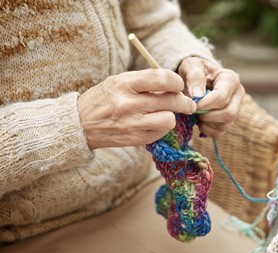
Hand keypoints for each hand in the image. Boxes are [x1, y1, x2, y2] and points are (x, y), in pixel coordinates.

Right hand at [77, 69, 195, 149]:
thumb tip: (175, 87)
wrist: (80, 124)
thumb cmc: (105, 98)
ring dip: (172, 117)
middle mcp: (128, 104)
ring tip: (168, 114)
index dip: (177, 82)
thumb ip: (146, 82)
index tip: (179, 85)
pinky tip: (155, 124)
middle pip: (171, 101)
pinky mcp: (135, 139)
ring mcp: (132, 124)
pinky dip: (162, 128)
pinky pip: (160, 133)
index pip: (162, 79)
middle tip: (188, 104)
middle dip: (185, 102)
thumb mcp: (119, 81)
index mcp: (125, 84)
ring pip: (169, 120)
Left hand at [178, 57, 244, 138]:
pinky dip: (206, 130)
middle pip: (229, 114)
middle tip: (194, 111)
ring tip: (195, 114)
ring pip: (225, 125)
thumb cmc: (194, 70)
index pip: (222, 97)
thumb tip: (198, 95)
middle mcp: (238, 94)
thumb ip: (194, 76)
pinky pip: (219, 133)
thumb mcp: (191, 65)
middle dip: (208, 116)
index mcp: (231, 79)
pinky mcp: (228, 121)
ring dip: (206, 124)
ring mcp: (235, 109)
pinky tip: (199, 121)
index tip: (192, 104)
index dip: (205, 104)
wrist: (196, 78)